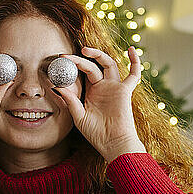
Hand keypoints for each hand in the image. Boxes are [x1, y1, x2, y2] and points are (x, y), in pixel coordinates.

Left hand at [52, 46, 145, 162]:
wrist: (112, 143)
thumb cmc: (96, 134)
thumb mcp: (79, 116)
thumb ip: (70, 100)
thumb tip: (56, 86)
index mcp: (91, 92)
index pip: (82, 73)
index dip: (72, 66)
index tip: (59, 61)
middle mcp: (103, 87)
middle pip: (93, 66)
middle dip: (80, 59)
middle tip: (66, 57)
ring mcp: (114, 87)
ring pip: (108, 64)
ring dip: (98, 54)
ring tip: (85, 50)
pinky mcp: (125, 91)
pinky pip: (134, 74)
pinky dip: (135, 62)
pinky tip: (131, 50)